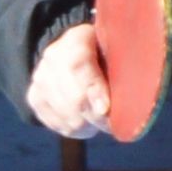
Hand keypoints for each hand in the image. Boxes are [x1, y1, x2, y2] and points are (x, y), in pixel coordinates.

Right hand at [23, 20, 116, 141]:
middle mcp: (52, 58)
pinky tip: (86, 122)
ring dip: (89, 126)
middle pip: (74, 99)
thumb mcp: (114, 49)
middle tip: (113, 124)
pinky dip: (77, 130)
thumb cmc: (103, 53)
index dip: (93, 90)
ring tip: (100, 120)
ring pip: (68, 117)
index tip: (106, 109)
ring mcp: (40, 79)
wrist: (69, 51)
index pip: (79, 65)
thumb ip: (126, 63)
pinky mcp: (34, 98)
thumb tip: (137, 91)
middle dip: (97, 118)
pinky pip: (59, 125)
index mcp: (75, 40)